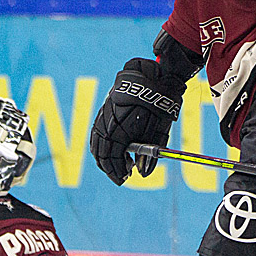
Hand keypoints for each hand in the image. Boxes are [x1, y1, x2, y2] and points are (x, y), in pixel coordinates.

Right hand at [90, 58, 186, 184]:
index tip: (124, 179)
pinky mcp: (103, 110)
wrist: (151, 75)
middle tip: (122, 176)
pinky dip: (100, 144)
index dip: (117, 171)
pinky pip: (96, 132)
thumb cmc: (159, 104)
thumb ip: (150, 155)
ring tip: (117, 163)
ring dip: (104, 157)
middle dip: (110, 167)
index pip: (112, 159)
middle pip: (101, 153)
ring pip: (96, 143)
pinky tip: (110, 148)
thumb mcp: (159, 132)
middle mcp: (108, 124)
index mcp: (120, 131)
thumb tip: (142, 174)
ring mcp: (103, 116)